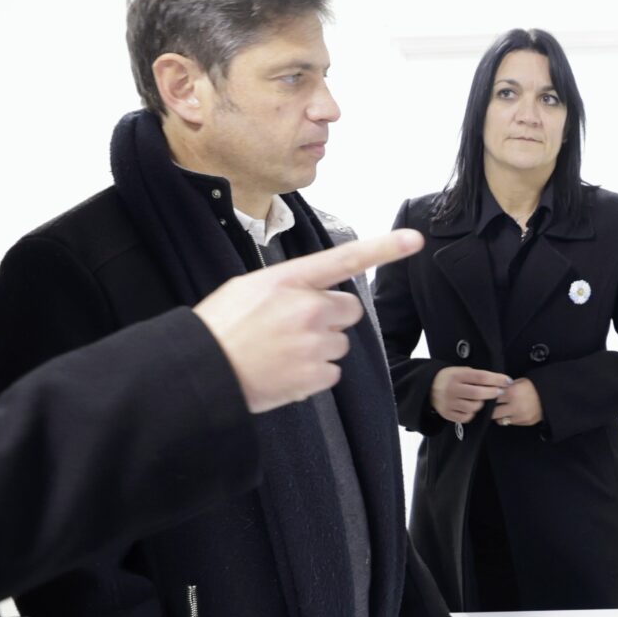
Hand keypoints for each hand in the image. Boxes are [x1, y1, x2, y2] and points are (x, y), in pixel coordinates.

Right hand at [194, 229, 422, 414]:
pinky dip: (312, 377)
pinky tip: (283, 372)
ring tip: (280, 353)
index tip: (415, 239)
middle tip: (295, 330)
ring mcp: (314, 343)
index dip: (384, 248)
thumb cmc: (220, 328)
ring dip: (318, 349)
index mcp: (290, 280)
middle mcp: (308, 308)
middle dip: (330, 319)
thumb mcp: (247, 289)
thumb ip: (286, 286)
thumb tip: (308, 295)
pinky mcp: (315, 376)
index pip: (345, 259)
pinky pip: (331, 374)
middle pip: (349, 311)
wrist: (201, 371)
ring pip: (339, 344)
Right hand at [429, 365, 512, 425]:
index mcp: (456, 375)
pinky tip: (471, 407)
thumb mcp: (460, 371)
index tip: (507, 380)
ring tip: (480, 399)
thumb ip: (476, 375)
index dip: (496, 379)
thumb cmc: (450, 378)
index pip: (481, 377)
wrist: (428, 388)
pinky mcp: (447, 414)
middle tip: (500, 392)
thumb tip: (498, 381)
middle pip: (478, 393)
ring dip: (481, 404)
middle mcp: (452, 389)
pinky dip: (472, 413)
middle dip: (493, 393)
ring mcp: (449, 403)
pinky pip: (466, 417)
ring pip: (473, 407)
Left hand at [490, 377, 542, 427]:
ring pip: (499, 420)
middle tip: (490, 406)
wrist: (550, 396)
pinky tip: (510, 413)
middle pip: (493, 412)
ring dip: (498, 415)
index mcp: (512, 392)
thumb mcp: (519, 382)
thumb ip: (505, 387)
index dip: (488, 397)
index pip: (492, 397)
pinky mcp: (524, 422)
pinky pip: (509, 423)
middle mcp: (515, 406)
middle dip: (490, 409)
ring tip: (501, 410)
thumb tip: (492, 391)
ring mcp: (520, 416)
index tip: (486, 397)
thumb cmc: (533, 387)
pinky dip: (507, 419)